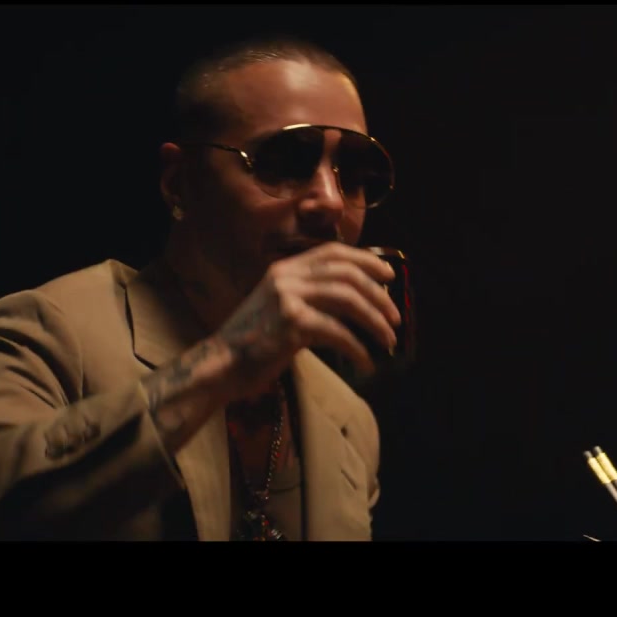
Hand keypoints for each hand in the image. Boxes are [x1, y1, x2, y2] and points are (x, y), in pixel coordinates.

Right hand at [215, 243, 400, 398]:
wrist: (221, 365)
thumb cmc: (254, 341)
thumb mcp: (280, 306)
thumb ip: (310, 295)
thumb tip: (356, 297)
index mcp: (285, 268)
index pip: (333, 252)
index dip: (366, 260)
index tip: (389, 275)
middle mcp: (287, 277)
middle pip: (347, 275)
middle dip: (379, 295)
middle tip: (396, 317)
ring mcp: (288, 298)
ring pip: (348, 300)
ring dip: (375, 321)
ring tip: (389, 340)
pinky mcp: (291, 324)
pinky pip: (338, 332)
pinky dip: (358, 348)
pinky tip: (366, 362)